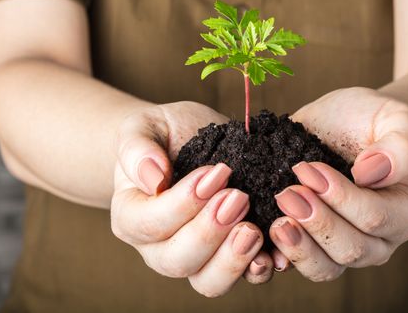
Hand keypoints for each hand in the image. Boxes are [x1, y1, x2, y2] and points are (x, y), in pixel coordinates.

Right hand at [110, 101, 272, 296]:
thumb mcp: (144, 126)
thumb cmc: (165, 134)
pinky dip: (260, 267)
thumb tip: (153, 178)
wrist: (192, 140)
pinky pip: (244, 276)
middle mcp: (160, 246)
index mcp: (132, 217)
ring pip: (208, 281)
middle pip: (178, 260)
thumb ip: (137, 148)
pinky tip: (275, 251)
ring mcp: (197, 256)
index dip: (182, 204)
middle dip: (210, 232)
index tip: (214, 174)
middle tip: (238, 197)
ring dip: (233, 259)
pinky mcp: (230, 255)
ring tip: (253, 229)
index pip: (149, 225)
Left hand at [268, 87, 407, 280]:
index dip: (340, 197)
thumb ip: (400, 145)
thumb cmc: (371, 121)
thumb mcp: (397, 118)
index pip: (375, 218)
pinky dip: (278, 259)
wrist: (342, 125)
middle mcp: (377, 240)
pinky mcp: (311, 246)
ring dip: (298, 247)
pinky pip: (297, 265)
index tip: (308, 169)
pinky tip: (261, 241)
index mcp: (403, 213)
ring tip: (276, 222)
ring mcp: (342, 248)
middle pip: (349, 249)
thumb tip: (370, 173)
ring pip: (324, 268)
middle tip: (287, 193)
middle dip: (316, 223)